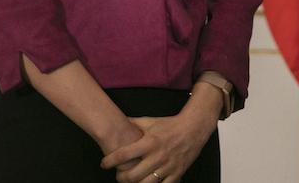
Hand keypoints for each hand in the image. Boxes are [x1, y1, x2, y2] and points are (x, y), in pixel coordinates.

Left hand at [101, 102, 217, 182]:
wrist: (194, 128)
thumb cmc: (170, 125)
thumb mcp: (150, 121)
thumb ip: (133, 123)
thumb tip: (117, 120)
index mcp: (149, 142)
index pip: (123, 155)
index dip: (110, 161)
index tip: (104, 163)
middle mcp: (157, 156)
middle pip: (132, 175)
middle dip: (120, 177)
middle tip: (118, 175)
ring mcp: (167, 166)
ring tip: (131, 180)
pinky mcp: (176, 173)